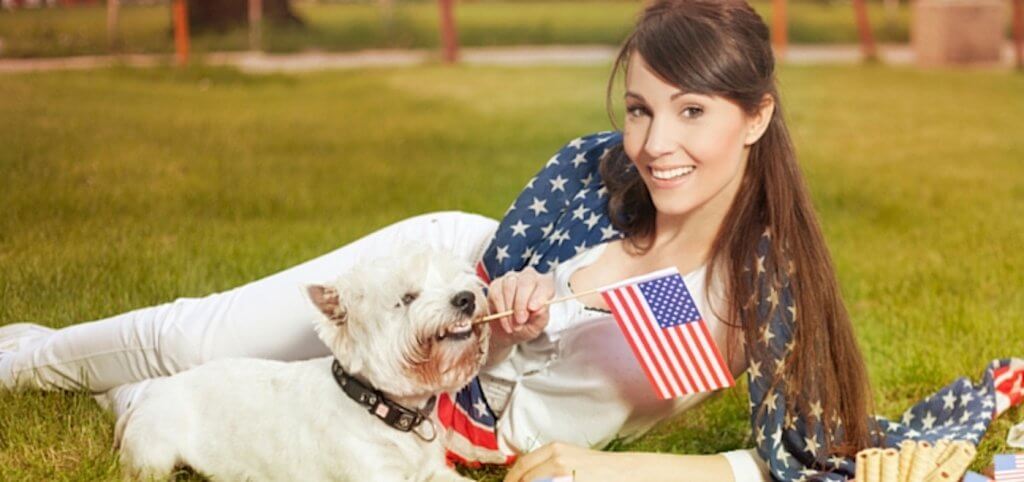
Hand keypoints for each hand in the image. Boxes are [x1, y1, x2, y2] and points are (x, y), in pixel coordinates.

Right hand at [487, 267, 554, 348]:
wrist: (508, 331)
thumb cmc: (527, 325)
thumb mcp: (537, 326)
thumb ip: (540, 317)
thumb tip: (539, 309)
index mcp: (544, 285)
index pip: (545, 284)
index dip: (539, 295)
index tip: (533, 308)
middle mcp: (529, 277)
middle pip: (526, 281)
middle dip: (521, 302)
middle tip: (520, 320)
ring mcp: (511, 279)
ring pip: (509, 286)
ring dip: (510, 308)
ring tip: (513, 326)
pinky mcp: (496, 285)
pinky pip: (497, 293)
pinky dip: (500, 310)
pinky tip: (505, 322)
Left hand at [503, 442, 628, 481]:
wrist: (623, 471)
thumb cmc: (597, 468)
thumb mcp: (569, 458)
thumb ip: (547, 464)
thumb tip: (526, 476)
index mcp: (554, 449)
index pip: (522, 464)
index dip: (511, 478)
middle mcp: (557, 458)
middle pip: (525, 477)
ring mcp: (565, 472)